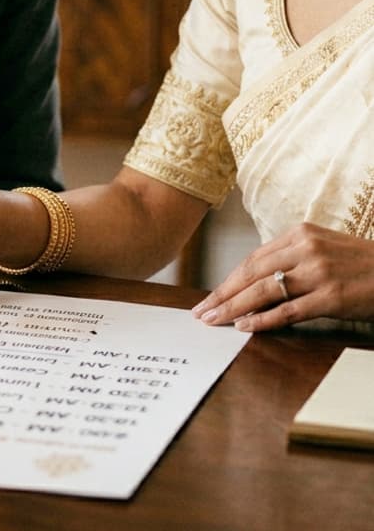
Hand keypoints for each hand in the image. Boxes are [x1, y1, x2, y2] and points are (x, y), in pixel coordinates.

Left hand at [193, 222, 373, 331]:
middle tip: (201, 312)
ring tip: (215, 321)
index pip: (253, 259)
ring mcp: (318, 272)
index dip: (228, 280)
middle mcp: (305, 248)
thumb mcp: (323, 249)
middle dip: (223, 295)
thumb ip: (292, 259)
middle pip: (252, 273)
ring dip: (234, 308)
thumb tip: (256, 283)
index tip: (210, 296)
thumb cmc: (360, 265)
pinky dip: (264, 319)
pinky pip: (289, 310)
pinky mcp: (331, 297)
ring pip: (264, 291)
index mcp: (299, 233)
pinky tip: (245, 327)